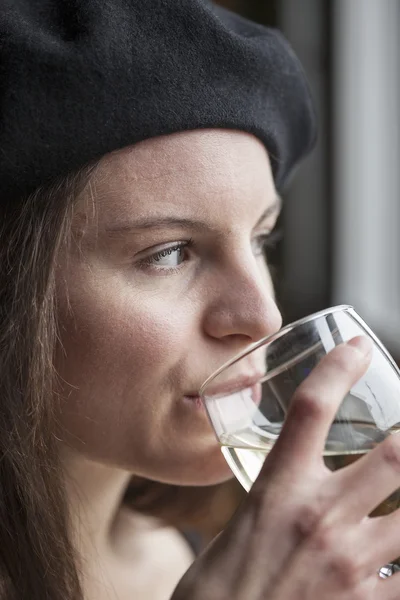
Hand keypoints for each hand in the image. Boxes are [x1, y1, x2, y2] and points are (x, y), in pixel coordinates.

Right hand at [171, 337, 399, 598]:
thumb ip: (272, 503)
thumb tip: (291, 492)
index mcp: (277, 490)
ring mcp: (350, 561)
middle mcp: (318, 516)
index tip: (355, 349)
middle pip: (392, 453)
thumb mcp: (239, 527)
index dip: (337, 369)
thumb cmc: (218, 589)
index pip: (310, 408)